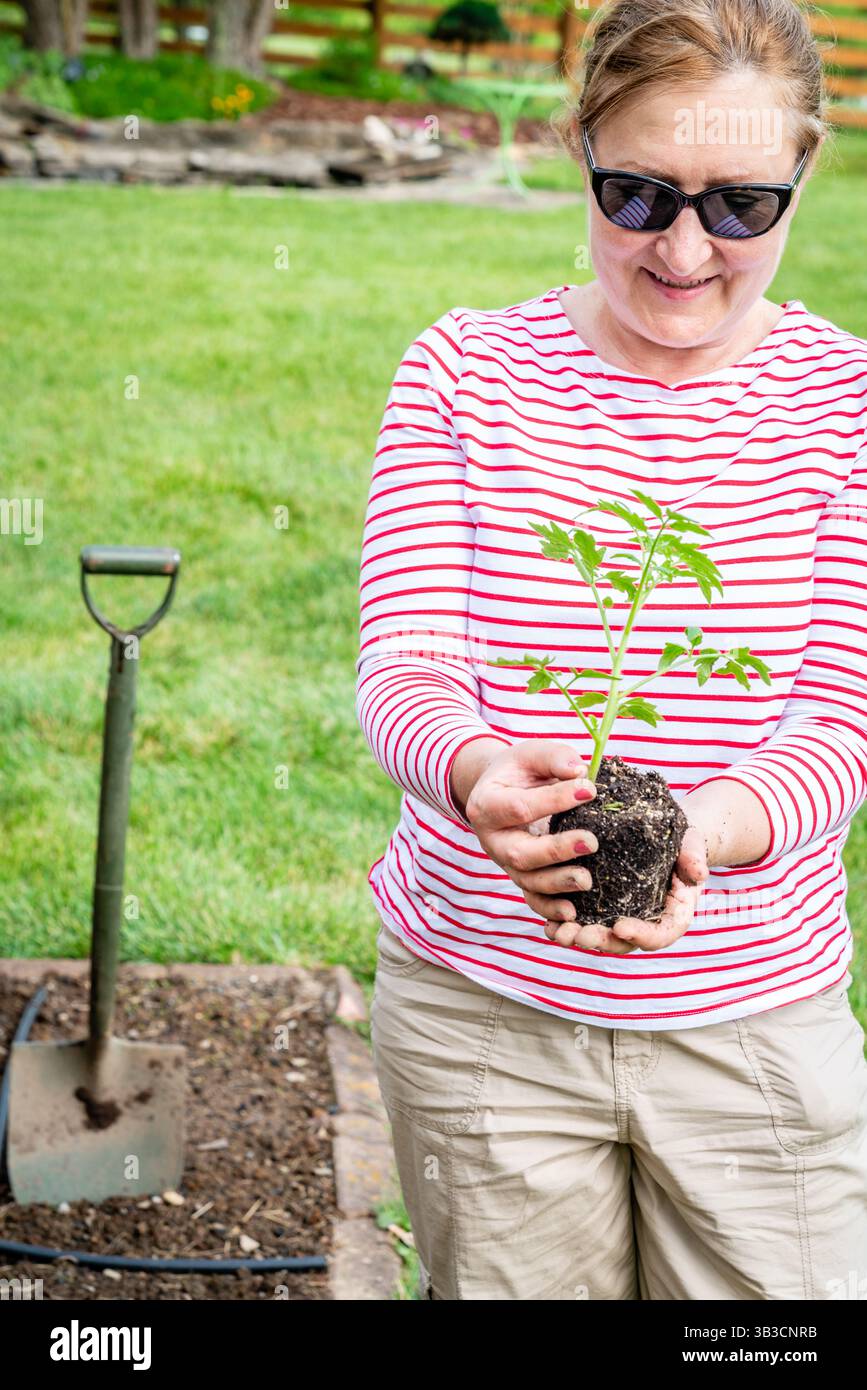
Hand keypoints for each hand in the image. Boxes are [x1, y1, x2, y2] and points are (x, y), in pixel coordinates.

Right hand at [463, 737, 600, 923]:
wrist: (501, 790)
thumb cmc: (519, 771)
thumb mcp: (530, 753)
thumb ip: (553, 757)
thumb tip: (579, 772)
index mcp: (486, 805)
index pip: (519, 807)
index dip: (554, 800)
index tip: (590, 790)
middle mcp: (492, 840)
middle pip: (520, 853)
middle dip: (556, 850)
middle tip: (591, 841)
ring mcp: (505, 863)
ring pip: (528, 881)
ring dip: (558, 883)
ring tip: (588, 880)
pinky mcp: (520, 878)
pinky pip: (533, 899)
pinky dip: (550, 909)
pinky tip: (573, 913)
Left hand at [546, 822, 709, 954]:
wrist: (667, 837)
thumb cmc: (683, 842)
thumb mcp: (692, 846)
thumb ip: (694, 859)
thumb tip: (699, 874)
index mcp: (672, 916)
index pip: (659, 935)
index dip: (640, 935)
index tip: (619, 925)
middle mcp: (646, 923)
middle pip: (623, 942)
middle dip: (599, 941)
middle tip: (577, 934)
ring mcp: (623, 917)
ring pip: (600, 936)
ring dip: (577, 937)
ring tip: (557, 932)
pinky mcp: (602, 908)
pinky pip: (584, 921)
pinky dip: (566, 924)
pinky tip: (548, 923)